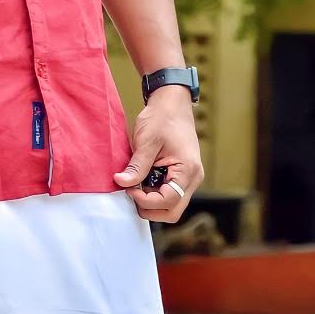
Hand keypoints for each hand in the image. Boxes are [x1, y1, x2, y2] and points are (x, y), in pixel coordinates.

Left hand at [113, 86, 203, 222]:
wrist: (171, 102)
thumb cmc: (162, 117)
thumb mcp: (147, 140)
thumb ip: (136, 166)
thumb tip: (121, 183)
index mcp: (188, 170)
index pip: (169, 201)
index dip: (146, 201)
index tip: (129, 189)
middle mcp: (193, 178)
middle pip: (173, 211)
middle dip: (150, 208)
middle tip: (131, 192)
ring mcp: (188, 178)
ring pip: (171, 206)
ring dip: (152, 202)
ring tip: (136, 185)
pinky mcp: (181, 175)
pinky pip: (170, 194)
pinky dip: (155, 194)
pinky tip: (142, 181)